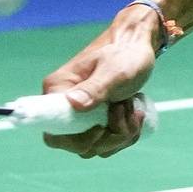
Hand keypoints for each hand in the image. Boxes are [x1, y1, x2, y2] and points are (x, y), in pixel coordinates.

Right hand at [40, 5, 159, 158]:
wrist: (139, 46)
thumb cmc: (125, 54)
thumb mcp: (114, 71)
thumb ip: (95, 88)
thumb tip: (72, 104)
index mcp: (58, 91)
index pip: (53, 133)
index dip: (77, 140)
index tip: (101, 127)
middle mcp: (64, 106)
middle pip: (78, 145)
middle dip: (108, 137)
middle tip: (123, 110)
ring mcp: (81, 115)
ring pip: (97, 145)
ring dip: (120, 134)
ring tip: (131, 107)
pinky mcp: (96, 119)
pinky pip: (108, 141)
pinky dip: (125, 133)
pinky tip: (135, 114)